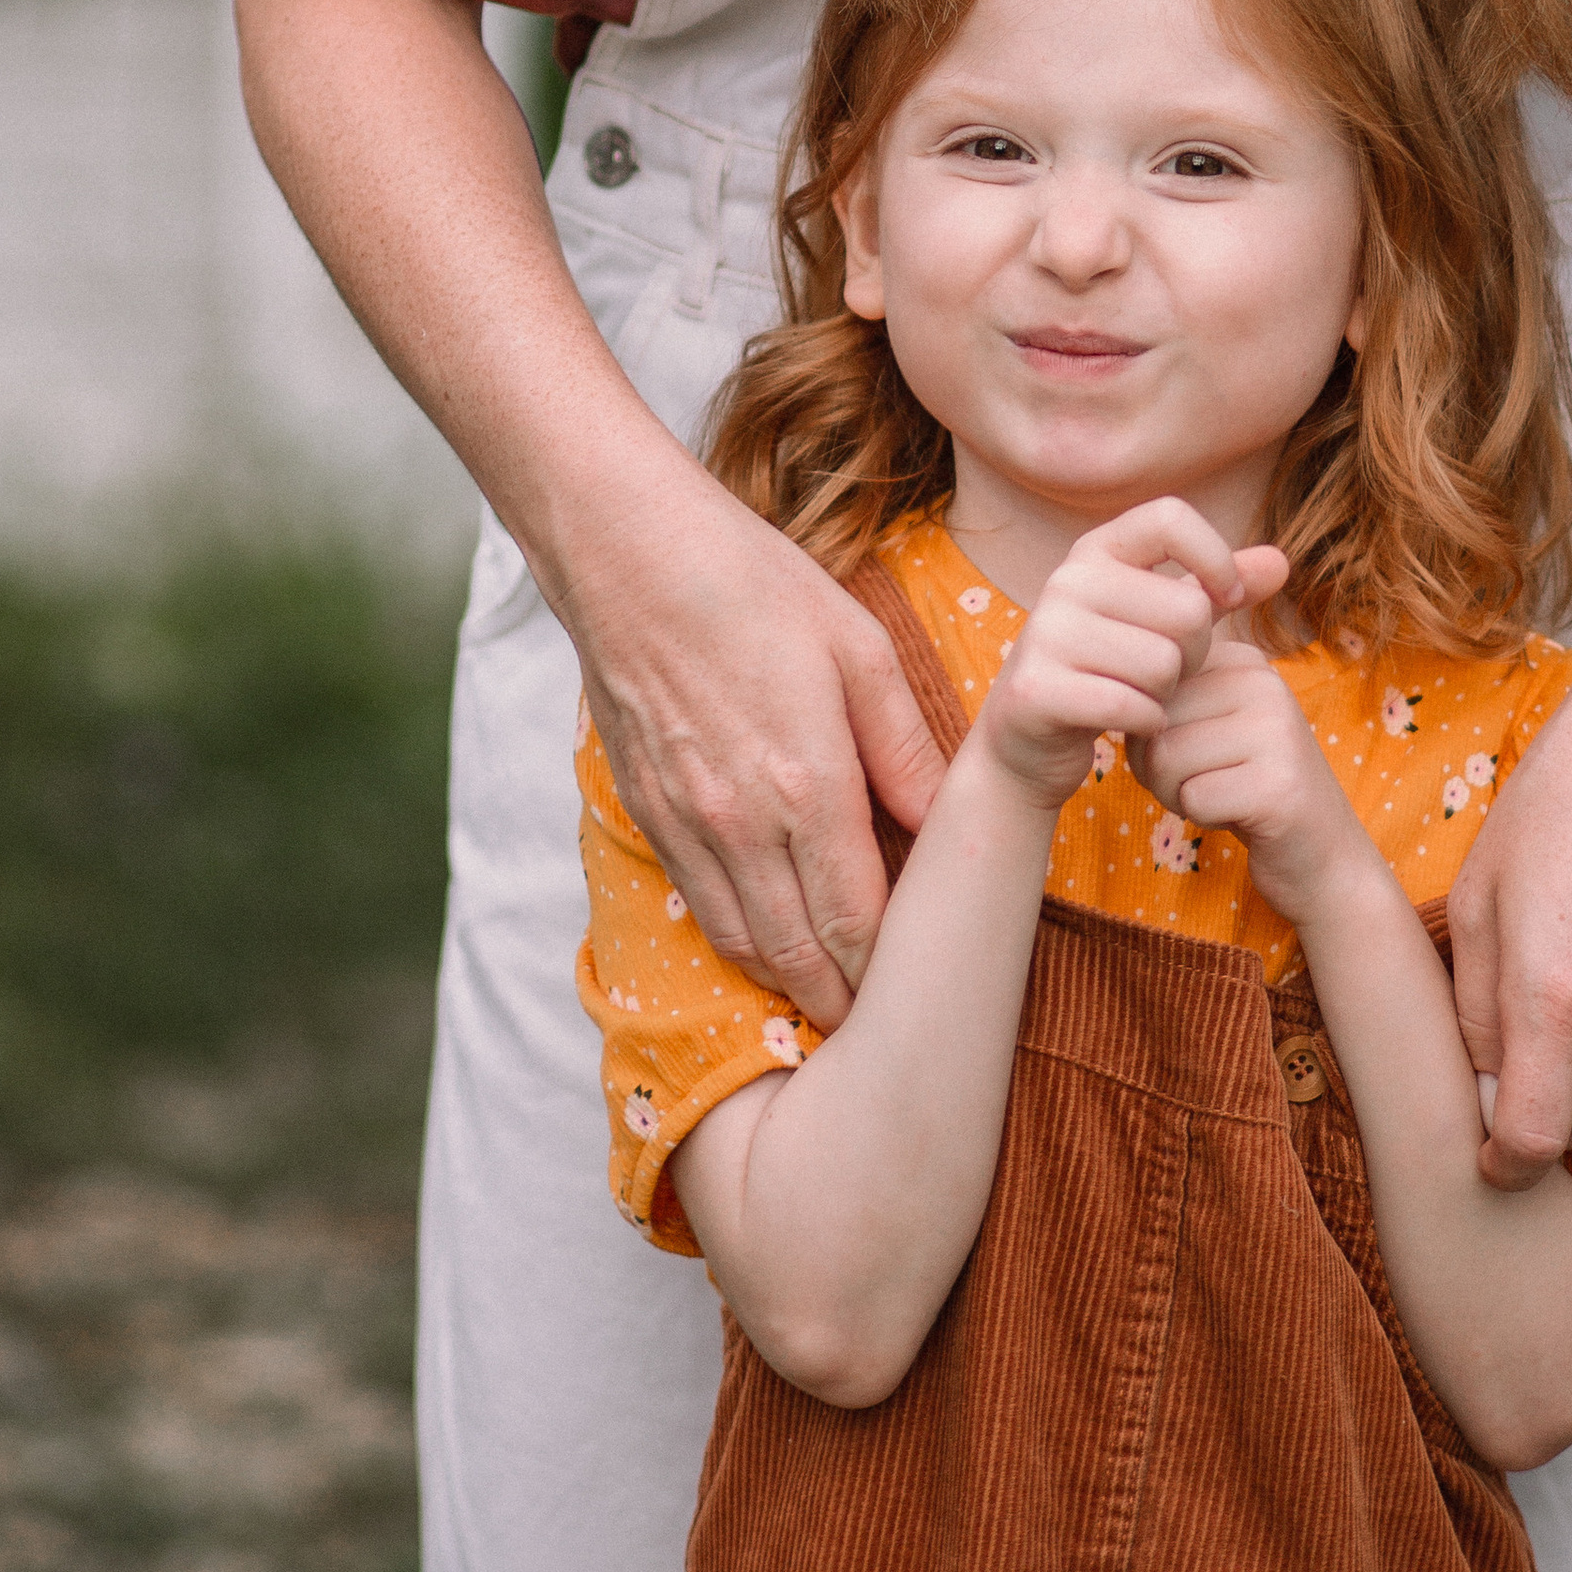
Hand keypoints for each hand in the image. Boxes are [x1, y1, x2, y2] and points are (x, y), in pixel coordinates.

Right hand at [567, 466, 944, 1032]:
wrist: (626, 551)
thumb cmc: (753, 583)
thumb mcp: (859, 647)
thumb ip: (904, 747)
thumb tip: (946, 820)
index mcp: (808, 783)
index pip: (856, 921)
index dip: (887, 971)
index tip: (919, 990)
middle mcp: (741, 822)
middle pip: (799, 953)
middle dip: (842, 998)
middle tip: (884, 1020)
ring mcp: (686, 823)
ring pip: (742, 942)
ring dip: (788, 982)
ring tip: (830, 998)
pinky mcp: (646, 811)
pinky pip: (695, 904)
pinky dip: (736, 939)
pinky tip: (765, 939)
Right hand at [977, 498, 1270, 809]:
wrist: (1027, 740)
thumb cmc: (1110, 670)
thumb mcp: (1162, 621)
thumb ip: (1217, 589)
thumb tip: (1282, 562)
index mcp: (1096, 550)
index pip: (1170, 517)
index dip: (1214, 556)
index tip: (1227, 598)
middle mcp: (1066, 580)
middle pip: (1187, 611)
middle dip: (1191, 655)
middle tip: (1162, 673)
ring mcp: (1047, 632)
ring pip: (1164, 665)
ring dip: (1166, 695)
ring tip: (1138, 695)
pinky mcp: (1038, 688)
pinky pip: (1134, 706)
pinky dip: (1148, 724)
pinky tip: (1129, 723)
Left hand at [1126, 595, 1350, 922]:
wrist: (1323, 857)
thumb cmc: (1245, 788)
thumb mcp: (1208, 725)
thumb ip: (1166, 696)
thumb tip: (1106, 689)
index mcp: (1241, 658)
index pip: (1148, 686)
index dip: (1150, 734)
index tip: (1194, 752)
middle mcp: (1263, 681)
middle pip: (1152, 724)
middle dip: (1158, 768)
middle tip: (1205, 783)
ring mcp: (1276, 730)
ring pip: (1165, 760)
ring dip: (1178, 795)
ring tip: (1221, 796)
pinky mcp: (1279, 784)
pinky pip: (1194, 798)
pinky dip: (1204, 818)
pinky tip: (1241, 815)